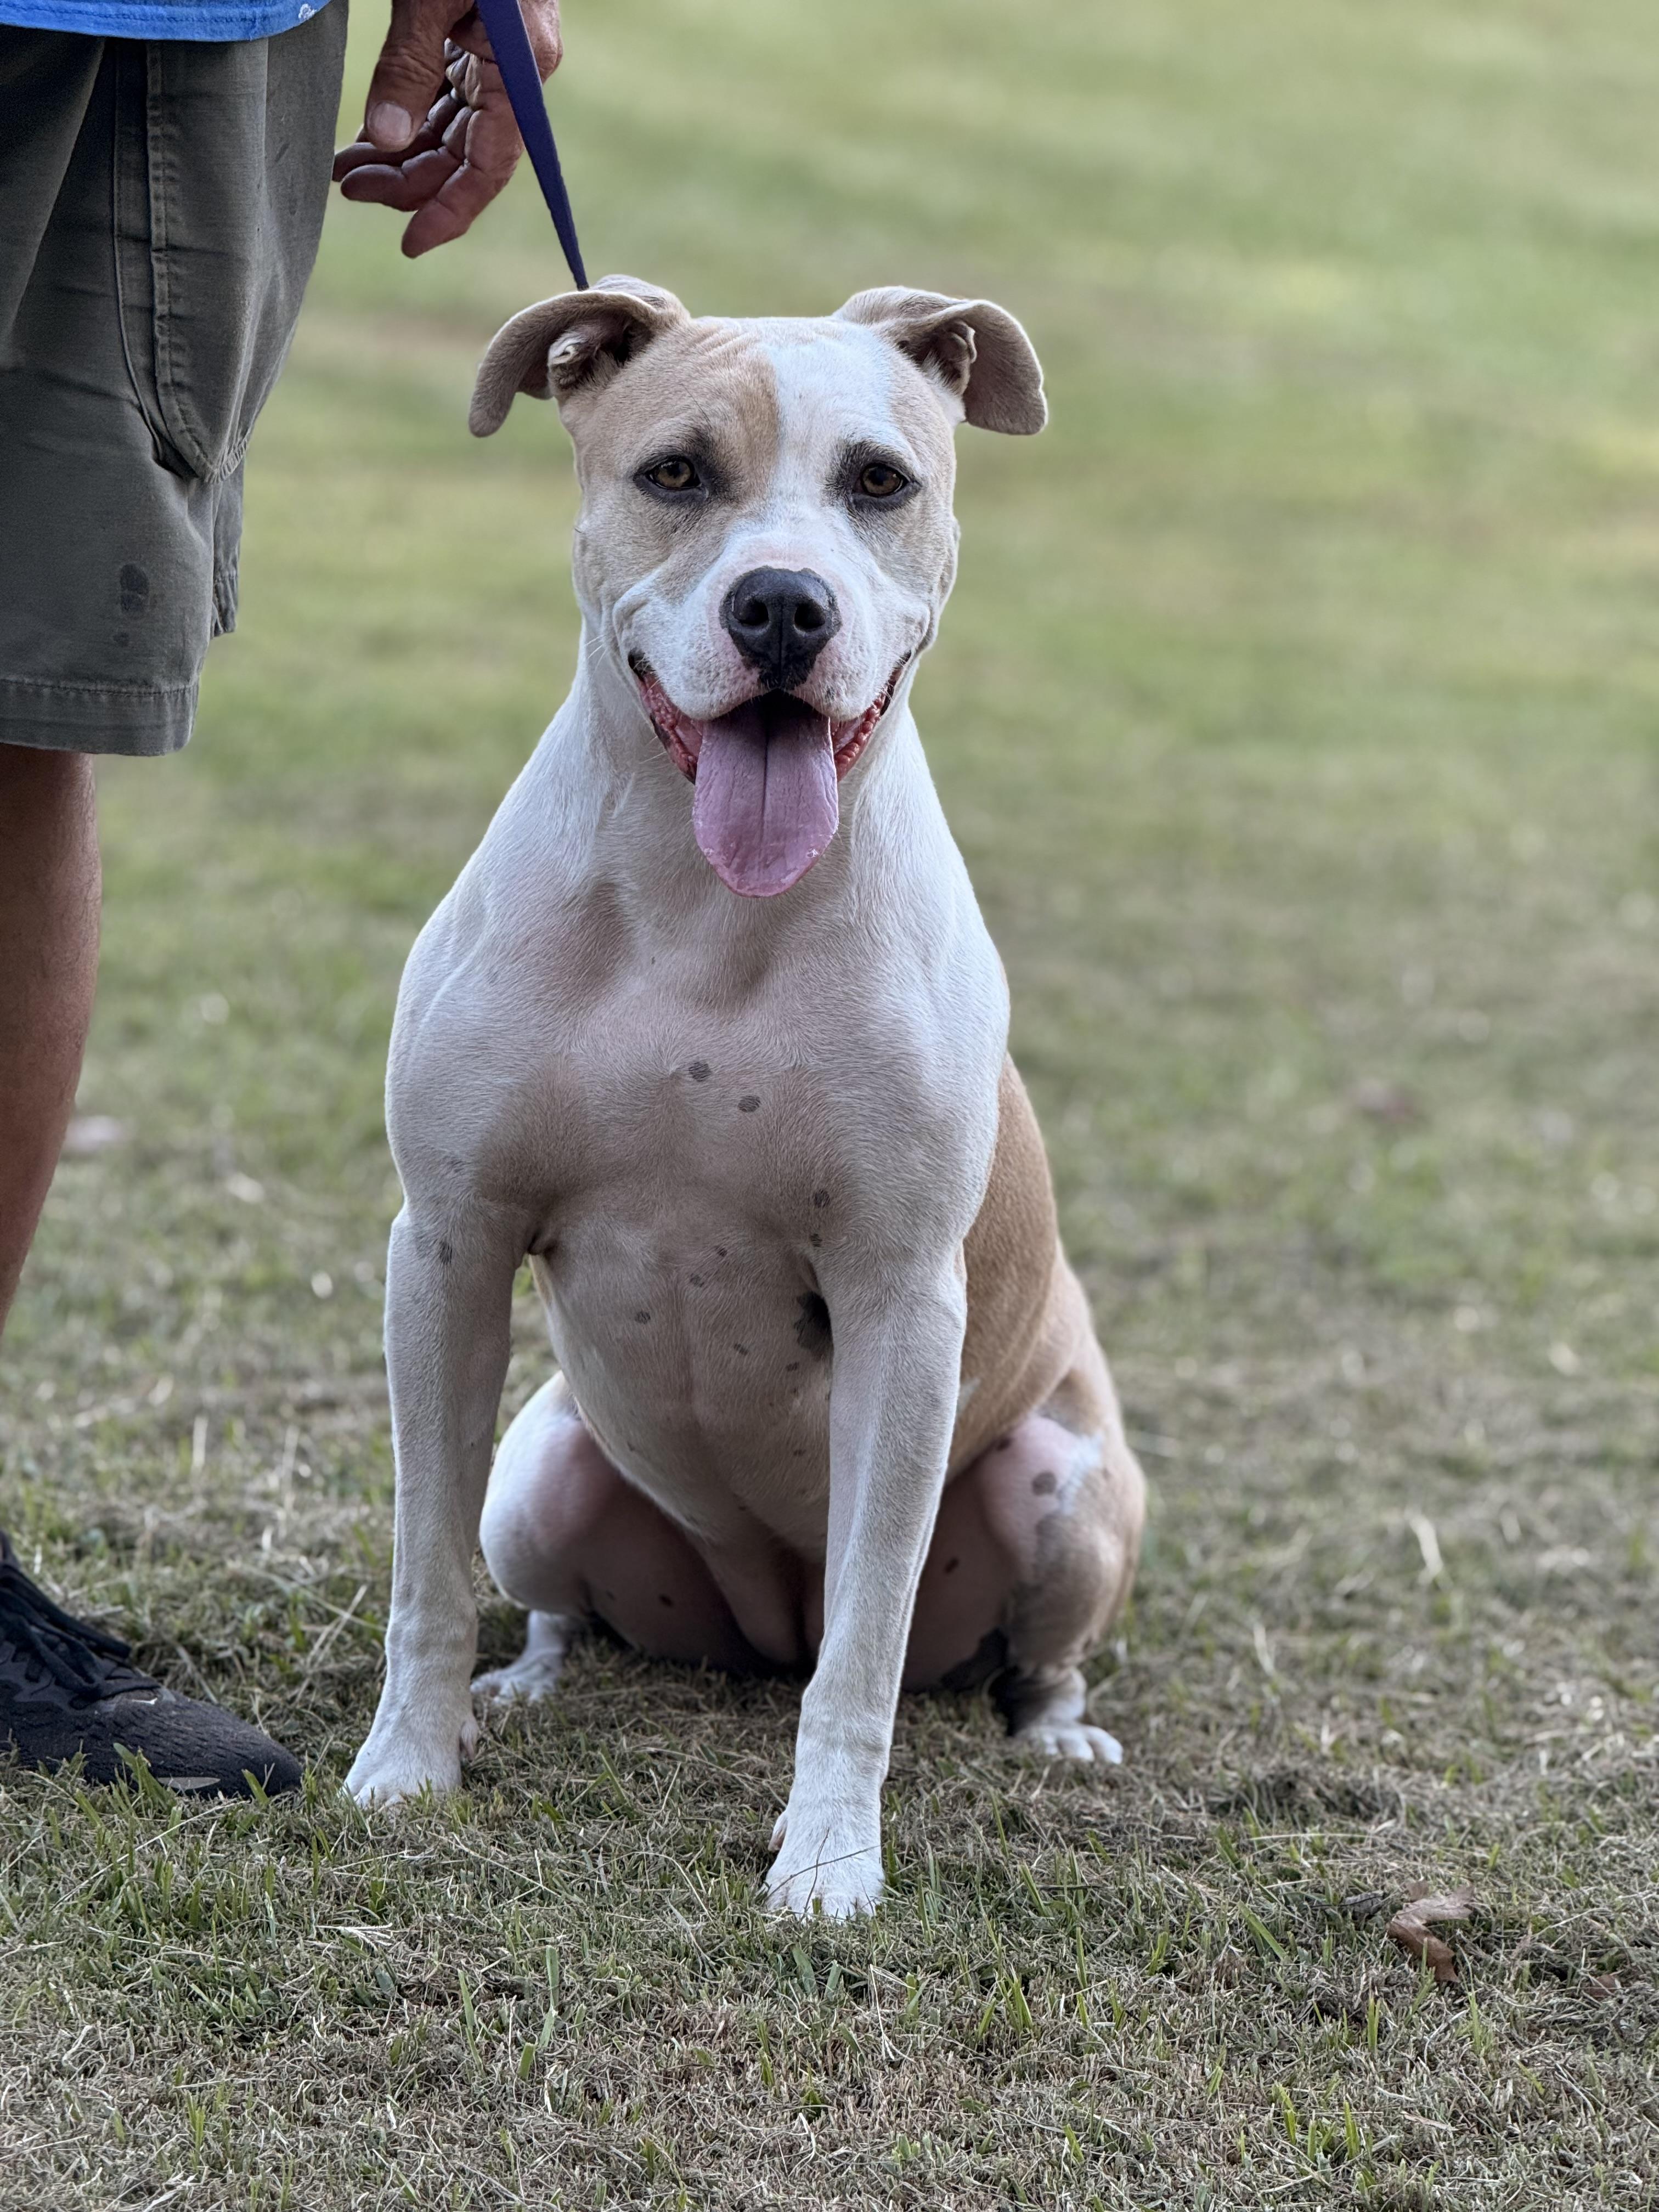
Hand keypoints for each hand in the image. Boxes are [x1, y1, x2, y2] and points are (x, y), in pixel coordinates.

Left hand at [333, 0, 562, 258]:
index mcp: (520, 73)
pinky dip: (407, 122)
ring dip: (400, 156)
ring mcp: (497, 62)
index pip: (487, 168)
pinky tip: (369, 137)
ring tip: (347, 170)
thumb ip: (406, 67)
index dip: (448, 212)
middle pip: (464, 157)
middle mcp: (516, 77)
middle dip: (406, 181)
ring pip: (449, 133)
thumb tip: (382, 141)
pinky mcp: (477, 45)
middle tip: (348, 189)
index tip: (409, 244)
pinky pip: (443, 102)